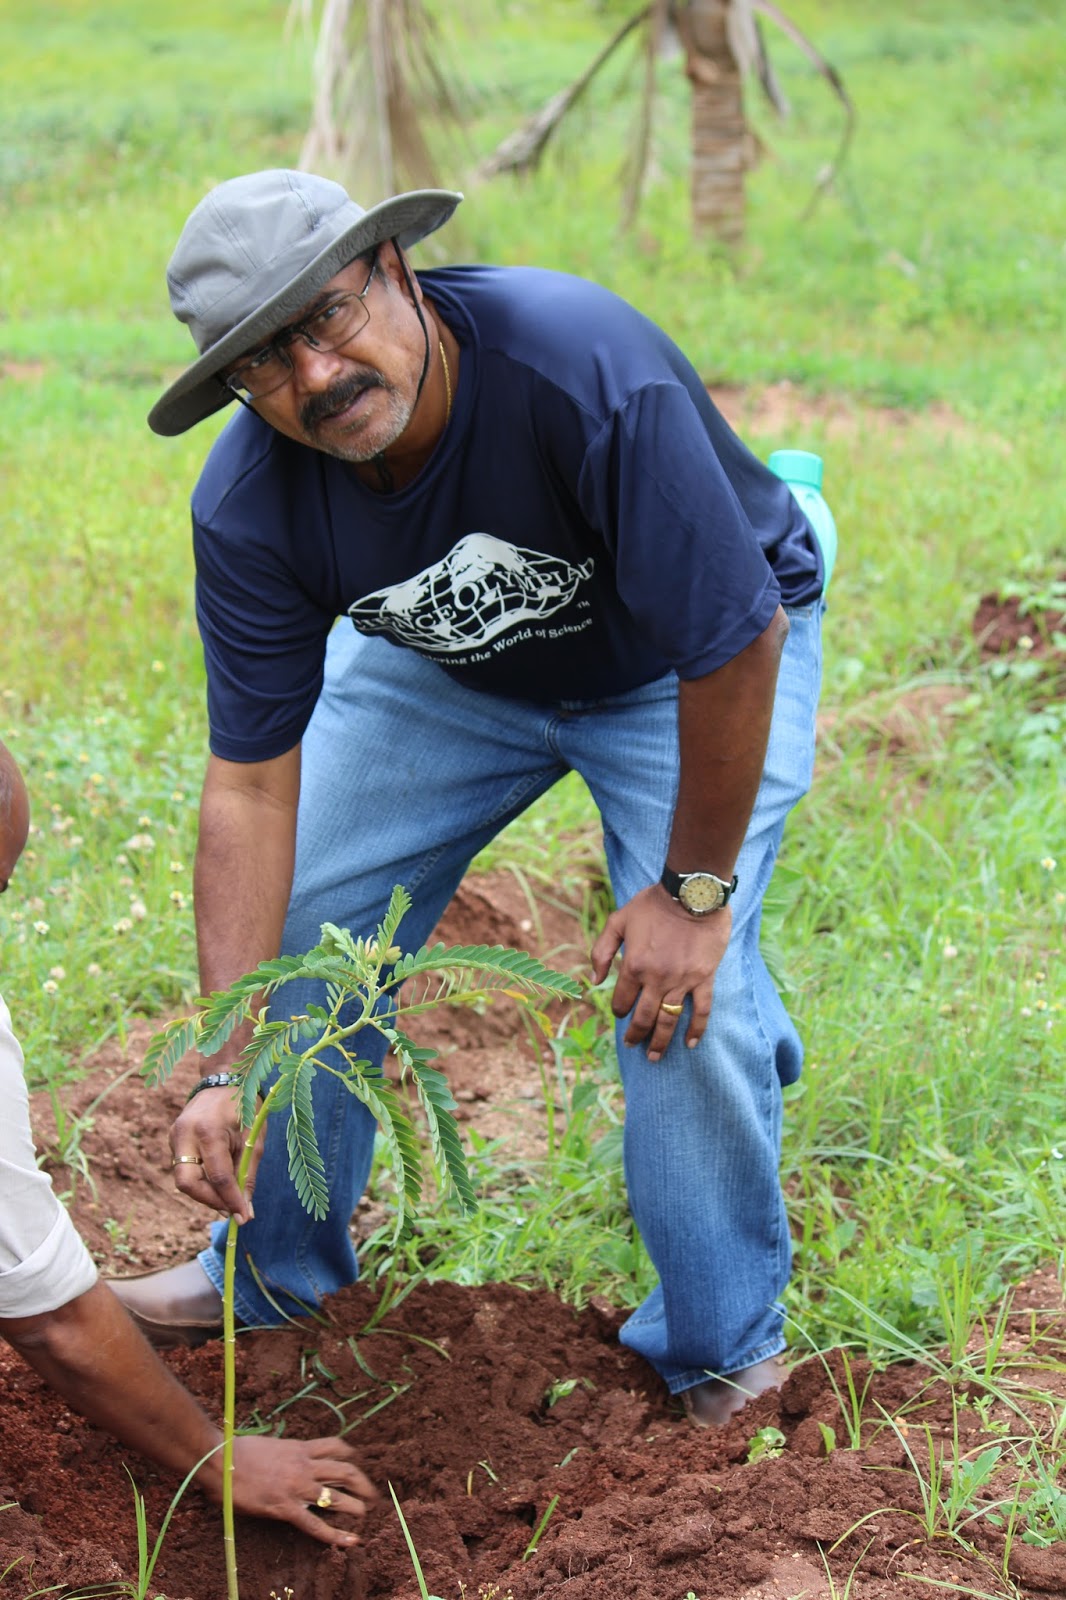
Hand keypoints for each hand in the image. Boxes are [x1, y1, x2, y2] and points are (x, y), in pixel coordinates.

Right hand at [169, 1085, 263, 1220]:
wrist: (223, 1078)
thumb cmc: (244, 1106)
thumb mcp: (253, 1138)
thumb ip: (248, 1174)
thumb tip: (246, 1210)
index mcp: (208, 1130)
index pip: (217, 1177)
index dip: (231, 1201)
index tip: (244, 1217)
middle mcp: (184, 1134)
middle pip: (187, 1183)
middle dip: (209, 1201)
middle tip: (231, 1209)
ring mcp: (174, 1136)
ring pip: (184, 1179)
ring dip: (206, 1192)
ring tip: (229, 1193)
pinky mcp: (173, 1140)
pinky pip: (185, 1169)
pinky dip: (202, 1180)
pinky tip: (219, 1179)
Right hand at [201, 1435, 377, 1548]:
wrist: (221, 1461)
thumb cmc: (236, 1452)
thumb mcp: (268, 1445)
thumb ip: (281, 1453)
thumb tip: (280, 1458)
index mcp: (299, 1448)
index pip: (334, 1446)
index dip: (350, 1454)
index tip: (356, 1461)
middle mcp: (304, 1465)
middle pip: (345, 1471)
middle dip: (362, 1483)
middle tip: (372, 1494)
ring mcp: (297, 1486)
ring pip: (336, 1496)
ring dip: (355, 1506)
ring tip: (364, 1515)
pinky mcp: (286, 1507)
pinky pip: (315, 1524)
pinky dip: (335, 1534)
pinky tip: (349, 1541)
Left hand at [590, 884, 731, 1062]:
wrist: (691, 894)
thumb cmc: (653, 904)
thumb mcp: (618, 920)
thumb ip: (601, 950)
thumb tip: (593, 981)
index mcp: (633, 965)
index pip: (623, 1001)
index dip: (619, 1012)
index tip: (621, 1015)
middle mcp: (656, 979)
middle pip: (643, 1018)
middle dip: (636, 1036)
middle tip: (633, 1046)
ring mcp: (681, 981)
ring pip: (668, 1020)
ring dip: (660, 1042)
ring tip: (654, 1056)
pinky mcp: (703, 978)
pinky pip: (701, 1010)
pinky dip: (696, 1029)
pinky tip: (690, 1043)